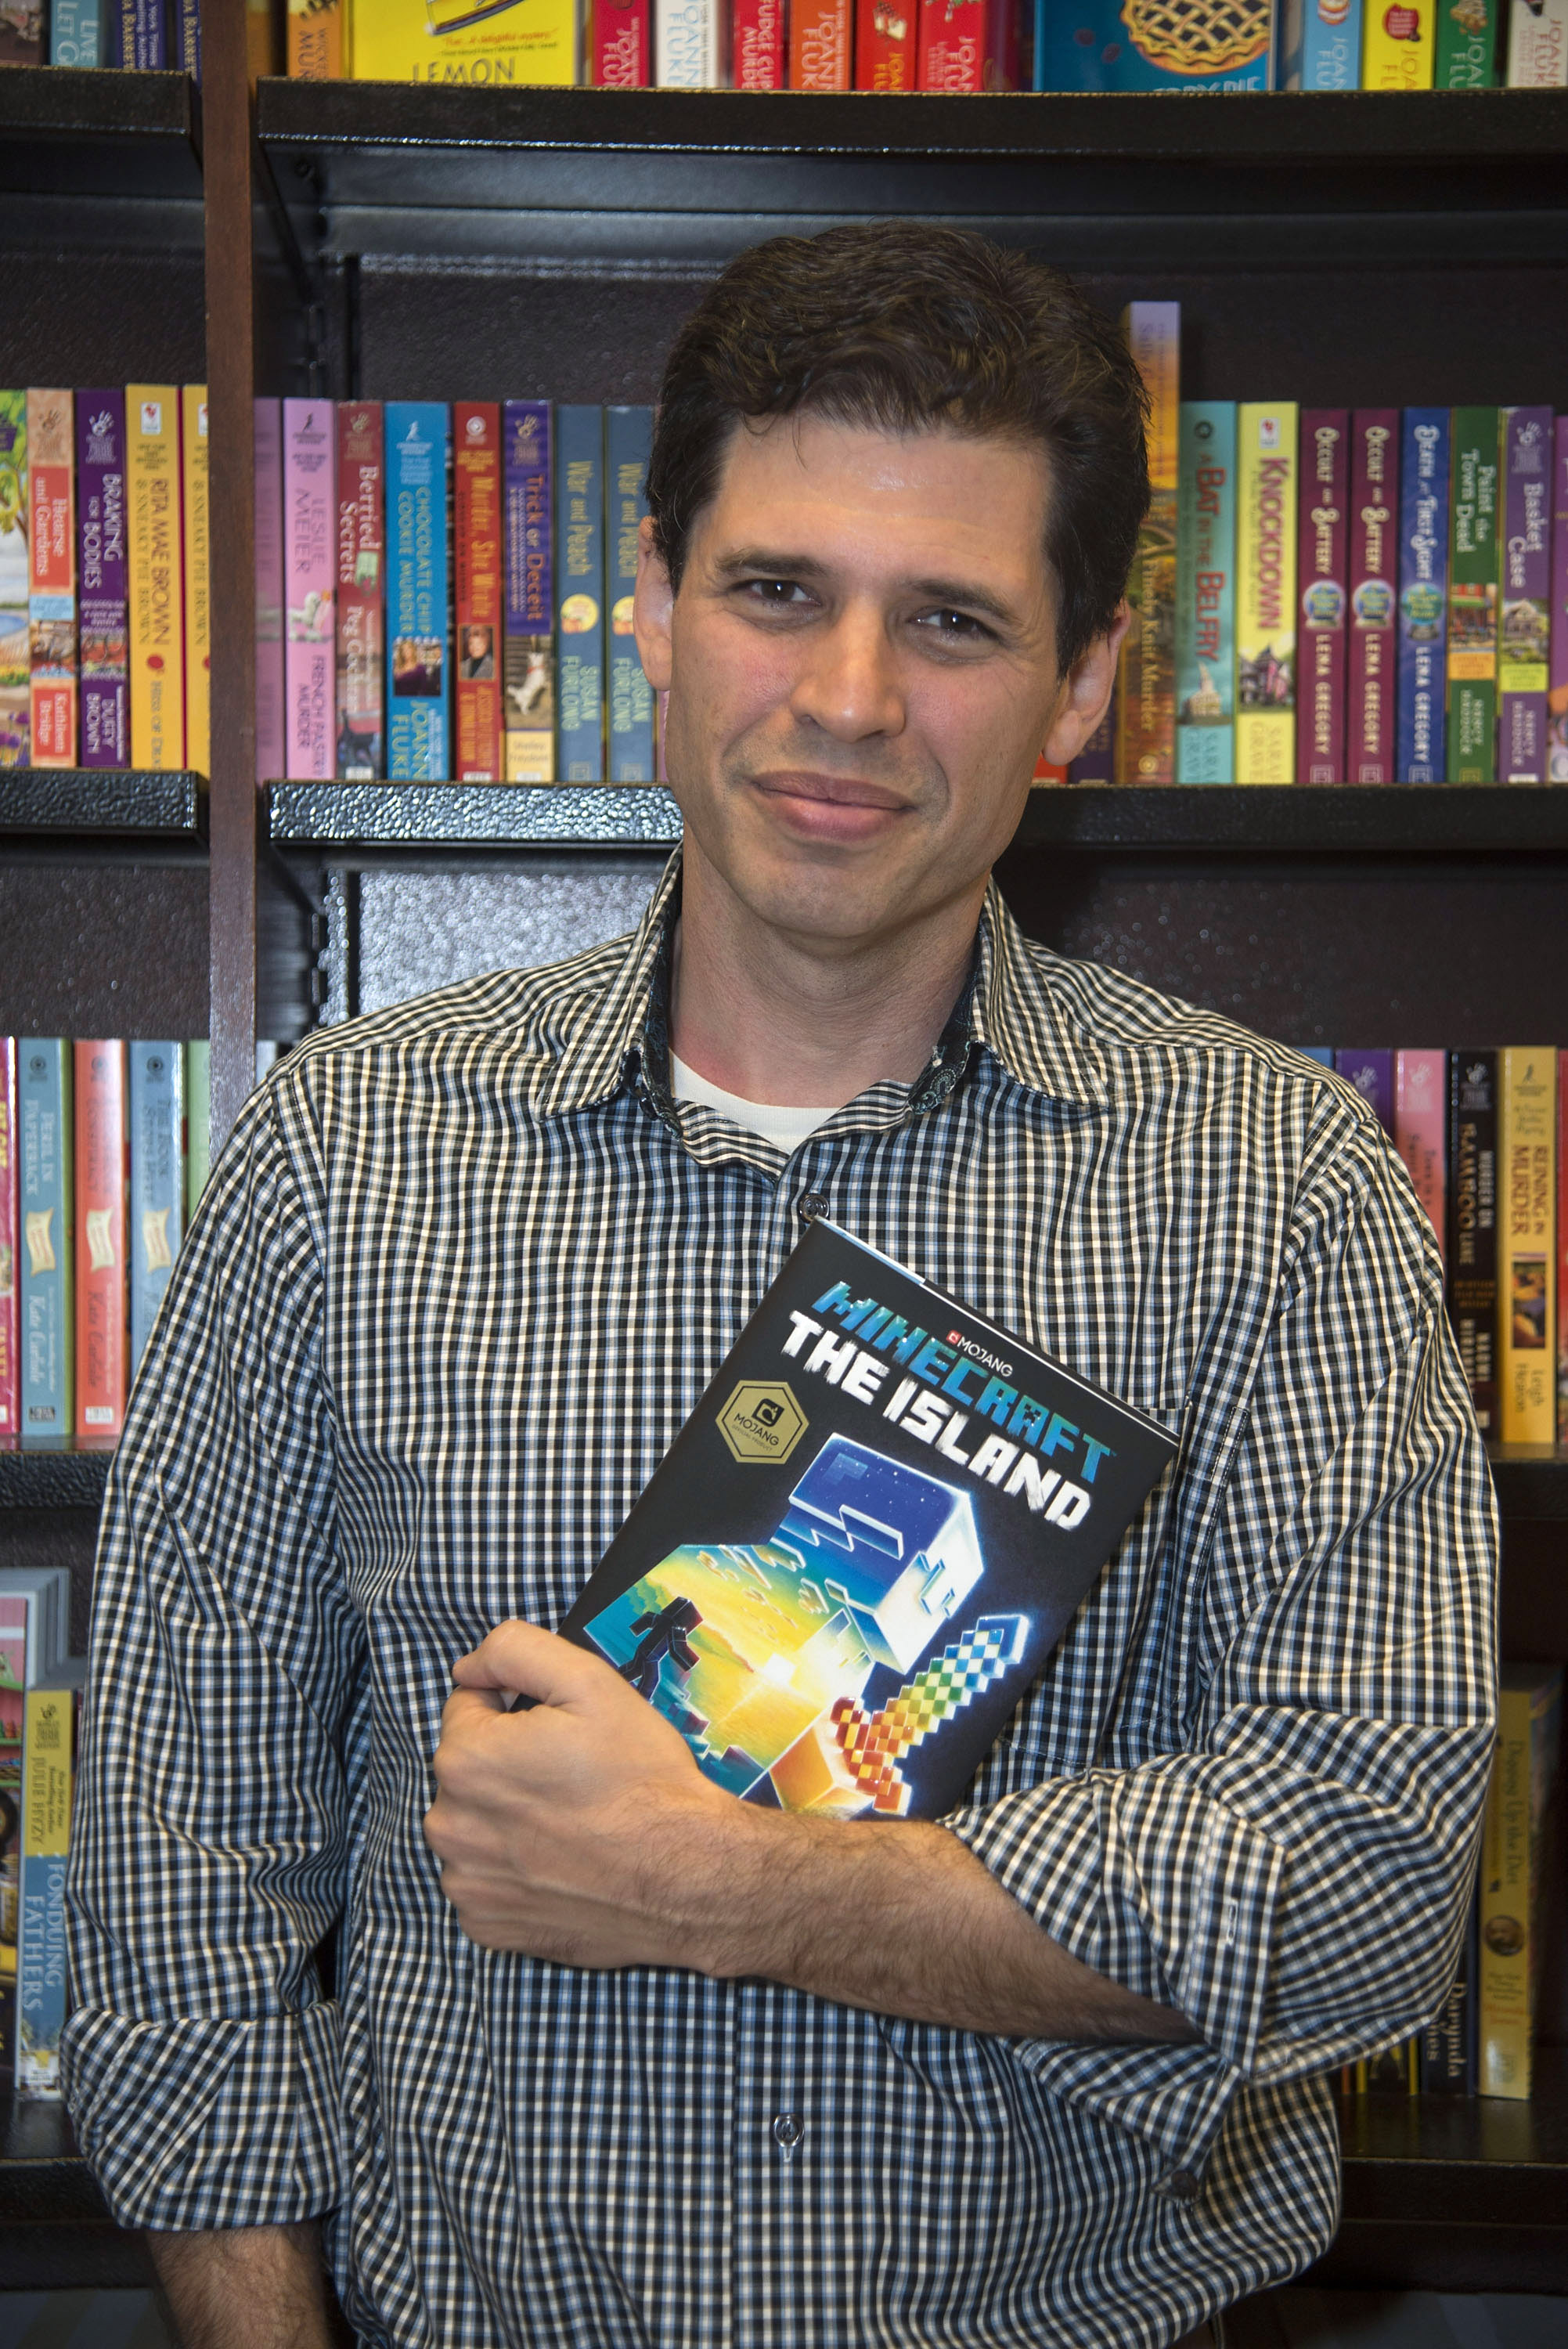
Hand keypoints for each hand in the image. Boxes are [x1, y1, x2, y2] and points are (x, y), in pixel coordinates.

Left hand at [424, 1620, 755, 1970]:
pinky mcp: (485, 1925)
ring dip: (505, 1820)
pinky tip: (560, 1865)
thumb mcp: (588, 1682)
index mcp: (465, 1758)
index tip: (562, 1735)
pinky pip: (484, 1881)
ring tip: (569, 1824)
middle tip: (572, 1779)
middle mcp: (449, 1824)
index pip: (468, 1708)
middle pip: (468, 1770)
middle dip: (508, 1765)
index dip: (518, 1711)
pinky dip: (513, 1872)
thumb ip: (514, 1651)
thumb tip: (468, 1669)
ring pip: (473, 1826)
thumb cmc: (640, 1778)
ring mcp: (465, 1882)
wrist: (686, 1875)